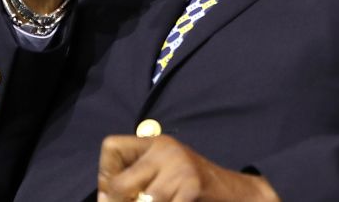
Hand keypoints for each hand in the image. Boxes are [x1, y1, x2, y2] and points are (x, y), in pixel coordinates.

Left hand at [98, 135, 278, 201]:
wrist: (234, 192)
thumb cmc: (193, 187)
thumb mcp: (165, 172)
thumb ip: (137, 176)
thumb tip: (104, 196)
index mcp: (157, 143)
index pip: (111, 147)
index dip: (105, 173)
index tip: (112, 191)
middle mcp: (166, 150)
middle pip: (118, 183)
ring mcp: (179, 168)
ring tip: (161, 201)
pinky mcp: (190, 186)